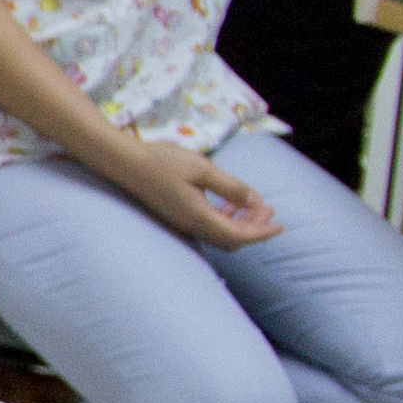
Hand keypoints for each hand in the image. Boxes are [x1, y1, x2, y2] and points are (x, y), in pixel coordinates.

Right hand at [111, 134, 277, 248]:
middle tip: (268, 210)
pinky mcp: (175, 216)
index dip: (261, 232)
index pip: (239, 235)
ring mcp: (181, 223)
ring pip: (219, 235)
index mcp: (199, 217)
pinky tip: (227, 203)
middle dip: (253, 229)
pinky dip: (224, 220)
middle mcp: (190, 226)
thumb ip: (231, 187)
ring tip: (252, 206)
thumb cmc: (163, 162)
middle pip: (230, 240)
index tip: (279, 224)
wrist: (123, 162)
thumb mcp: (203, 169)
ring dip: (239, 224)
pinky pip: (207, 227)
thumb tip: (254, 201)